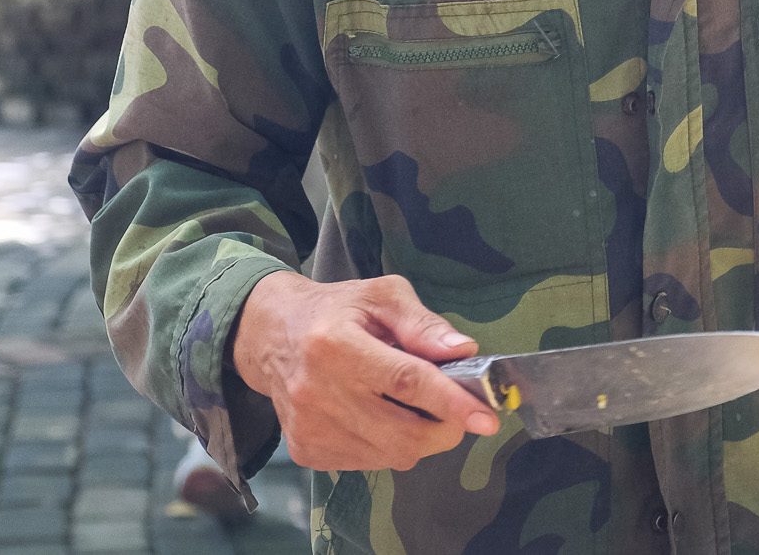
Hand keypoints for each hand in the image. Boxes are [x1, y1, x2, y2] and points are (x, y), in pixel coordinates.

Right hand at [233, 271, 501, 471]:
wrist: (271, 336)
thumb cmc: (337, 310)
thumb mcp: (383, 296)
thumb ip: (424, 324)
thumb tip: (464, 352)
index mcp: (335, 344)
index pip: (406, 382)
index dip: (452, 402)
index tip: (487, 417)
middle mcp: (316, 392)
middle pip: (403, 435)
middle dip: (444, 427)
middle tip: (455, 408)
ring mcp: (309, 428)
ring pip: (391, 455)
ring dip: (417, 436)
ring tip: (407, 402)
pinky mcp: (306, 452)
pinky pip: (370, 462)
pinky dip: (389, 444)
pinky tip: (378, 414)